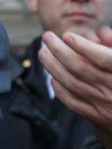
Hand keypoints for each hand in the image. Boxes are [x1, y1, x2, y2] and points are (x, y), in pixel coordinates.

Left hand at [40, 27, 111, 148]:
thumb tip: (102, 32)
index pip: (104, 59)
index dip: (84, 47)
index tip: (67, 35)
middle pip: (80, 68)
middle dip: (59, 51)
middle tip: (47, 37)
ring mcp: (105, 105)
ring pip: (72, 84)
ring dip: (53, 67)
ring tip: (43, 52)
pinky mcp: (98, 117)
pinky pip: (73, 103)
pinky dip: (60, 90)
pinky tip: (52, 77)